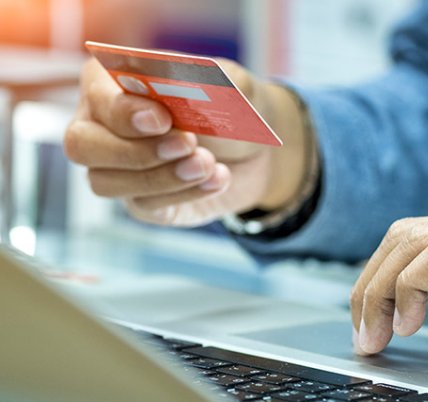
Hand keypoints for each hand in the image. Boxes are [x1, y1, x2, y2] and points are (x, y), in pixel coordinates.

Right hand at [64, 58, 310, 226]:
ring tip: (208, 164)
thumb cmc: (230, 105)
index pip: (97, 96)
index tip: (163, 119)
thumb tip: (180, 86)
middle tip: (187, 144)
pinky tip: (219, 178)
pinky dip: (186, 193)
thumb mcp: (228, 84)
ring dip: (161, 176)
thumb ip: (204, 80)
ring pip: (105, 182)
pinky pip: (144, 204)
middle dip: (133, 150)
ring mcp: (115, 167)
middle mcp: (101, 125)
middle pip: (81, 145)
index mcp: (113, 81)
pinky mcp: (139, 200)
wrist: (255, 151)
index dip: (124, 111)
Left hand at [350, 193, 427, 386]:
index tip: (382, 312)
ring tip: (374, 336)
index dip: (395, 271)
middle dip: (373, 279)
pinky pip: (426, 260)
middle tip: (364, 327)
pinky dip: (404, 291)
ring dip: (377, 290)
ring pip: (408, 240)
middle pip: (409, 231)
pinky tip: (408, 325)